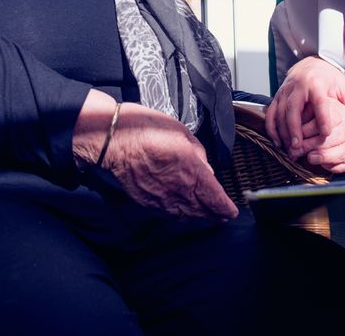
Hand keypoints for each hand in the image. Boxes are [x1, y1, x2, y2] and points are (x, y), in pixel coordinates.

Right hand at [73, 90, 238, 220]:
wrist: (113, 140)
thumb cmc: (146, 128)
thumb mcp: (181, 131)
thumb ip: (198, 153)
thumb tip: (205, 169)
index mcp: (191, 171)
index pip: (215, 198)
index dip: (226, 208)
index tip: (231, 211)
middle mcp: (179, 190)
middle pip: (202, 211)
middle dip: (215, 215)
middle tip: (223, 216)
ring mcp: (162, 199)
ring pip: (186, 215)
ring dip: (198, 216)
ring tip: (206, 216)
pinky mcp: (147, 202)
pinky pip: (168, 213)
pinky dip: (179, 214)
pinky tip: (182, 211)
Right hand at [268, 56, 344, 172]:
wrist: (311, 63)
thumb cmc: (329, 78)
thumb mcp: (344, 87)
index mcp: (316, 83)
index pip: (319, 102)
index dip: (322, 119)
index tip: (326, 135)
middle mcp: (297, 86)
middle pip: (293, 108)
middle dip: (294, 129)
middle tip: (298, 147)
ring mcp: (285, 90)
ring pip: (279, 112)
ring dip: (282, 132)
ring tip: (289, 149)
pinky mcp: (277, 96)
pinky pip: (271, 112)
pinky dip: (272, 128)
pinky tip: (278, 142)